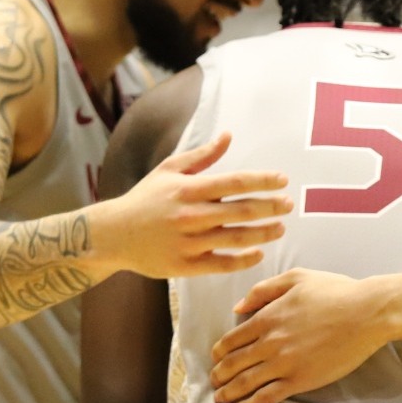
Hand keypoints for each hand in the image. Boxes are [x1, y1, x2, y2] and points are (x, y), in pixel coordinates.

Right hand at [98, 133, 291, 278]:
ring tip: (280, 229)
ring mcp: (189, 242)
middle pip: (242, 210)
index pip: (235, 182)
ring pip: (237, 239)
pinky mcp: (186, 266)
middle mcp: (191, 215)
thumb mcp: (169, 170)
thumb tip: (228, 136)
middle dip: (271, 207)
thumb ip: (202, 156)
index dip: (263, 181)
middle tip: (288, 205)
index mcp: (189, 189)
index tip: (283, 181)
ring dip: (264, 233)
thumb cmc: (144, 199)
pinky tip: (258, 252)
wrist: (113, 235)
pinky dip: (244, 260)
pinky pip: (223, 264)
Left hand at [209, 270, 388, 402]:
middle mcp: (269, 342)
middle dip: (219, 376)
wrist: (366, 312)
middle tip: (214, 383)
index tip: (216, 359)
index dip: (219, 353)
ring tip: (220, 400)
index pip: (231, 340)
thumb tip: (238, 308)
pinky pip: (267, 397)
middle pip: (233, 364)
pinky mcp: (300, 380)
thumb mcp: (296, 278)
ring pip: (245, 383)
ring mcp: (283, 363)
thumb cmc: (335, 292)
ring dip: (228, 393)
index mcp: (267, 317)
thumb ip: (262, 291)